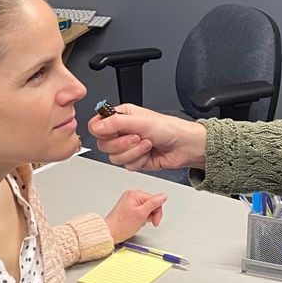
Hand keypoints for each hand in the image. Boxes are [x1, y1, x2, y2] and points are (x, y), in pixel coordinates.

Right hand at [87, 104, 207, 171]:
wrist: (185, 146)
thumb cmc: (170, 129)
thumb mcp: (141, 121)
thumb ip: (116, 124)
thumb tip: (96, 126)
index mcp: (122, 116)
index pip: (97, 124)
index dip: (101, 130)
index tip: (112, 132)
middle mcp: (123, 131)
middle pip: (103, 144)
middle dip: (122, 144)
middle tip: (137, 138)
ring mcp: (128, 147)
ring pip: (114, 157)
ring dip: (133, 153)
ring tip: (148, 144)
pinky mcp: (134, 160)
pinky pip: (126, 166)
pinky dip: (139, 161)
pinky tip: (149, 153)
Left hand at [104, 189, 168, 243]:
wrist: (110, 233)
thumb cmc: (122, 225)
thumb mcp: (142, 214)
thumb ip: (154, 203)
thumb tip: (163, 196)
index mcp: (135, 194)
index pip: (155, 200)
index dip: (156, 212)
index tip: (154, 221)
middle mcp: (132, 195)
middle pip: (151, 203)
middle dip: (151, 214)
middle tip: (145, 222)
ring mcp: (129, 201)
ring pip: (146, 208)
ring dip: (145, 216)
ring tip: (138, 222)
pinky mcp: (127, 208)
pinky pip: (140, 211)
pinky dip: (140, 217)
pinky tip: (136, 222)